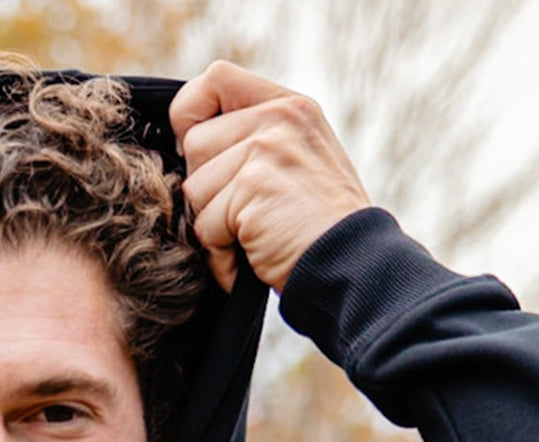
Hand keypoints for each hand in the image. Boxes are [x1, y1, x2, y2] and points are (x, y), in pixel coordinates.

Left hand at [170, 61, 372, 294]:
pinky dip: (221, 253)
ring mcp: (266, 149)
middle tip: (245, 214)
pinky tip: (253, 253)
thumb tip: (187, 143)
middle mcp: (278, 118)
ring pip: (194, 188)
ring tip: (254, 235)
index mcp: (289, 107)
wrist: (351, 265)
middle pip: (194, 143)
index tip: (200, 153)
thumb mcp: (298, 161)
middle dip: (207, 190)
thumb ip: (254, 139)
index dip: (191, 115)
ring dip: (214, 224)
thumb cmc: (317, 228)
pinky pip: (205, 224)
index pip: (215, 80)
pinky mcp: (253, 186)